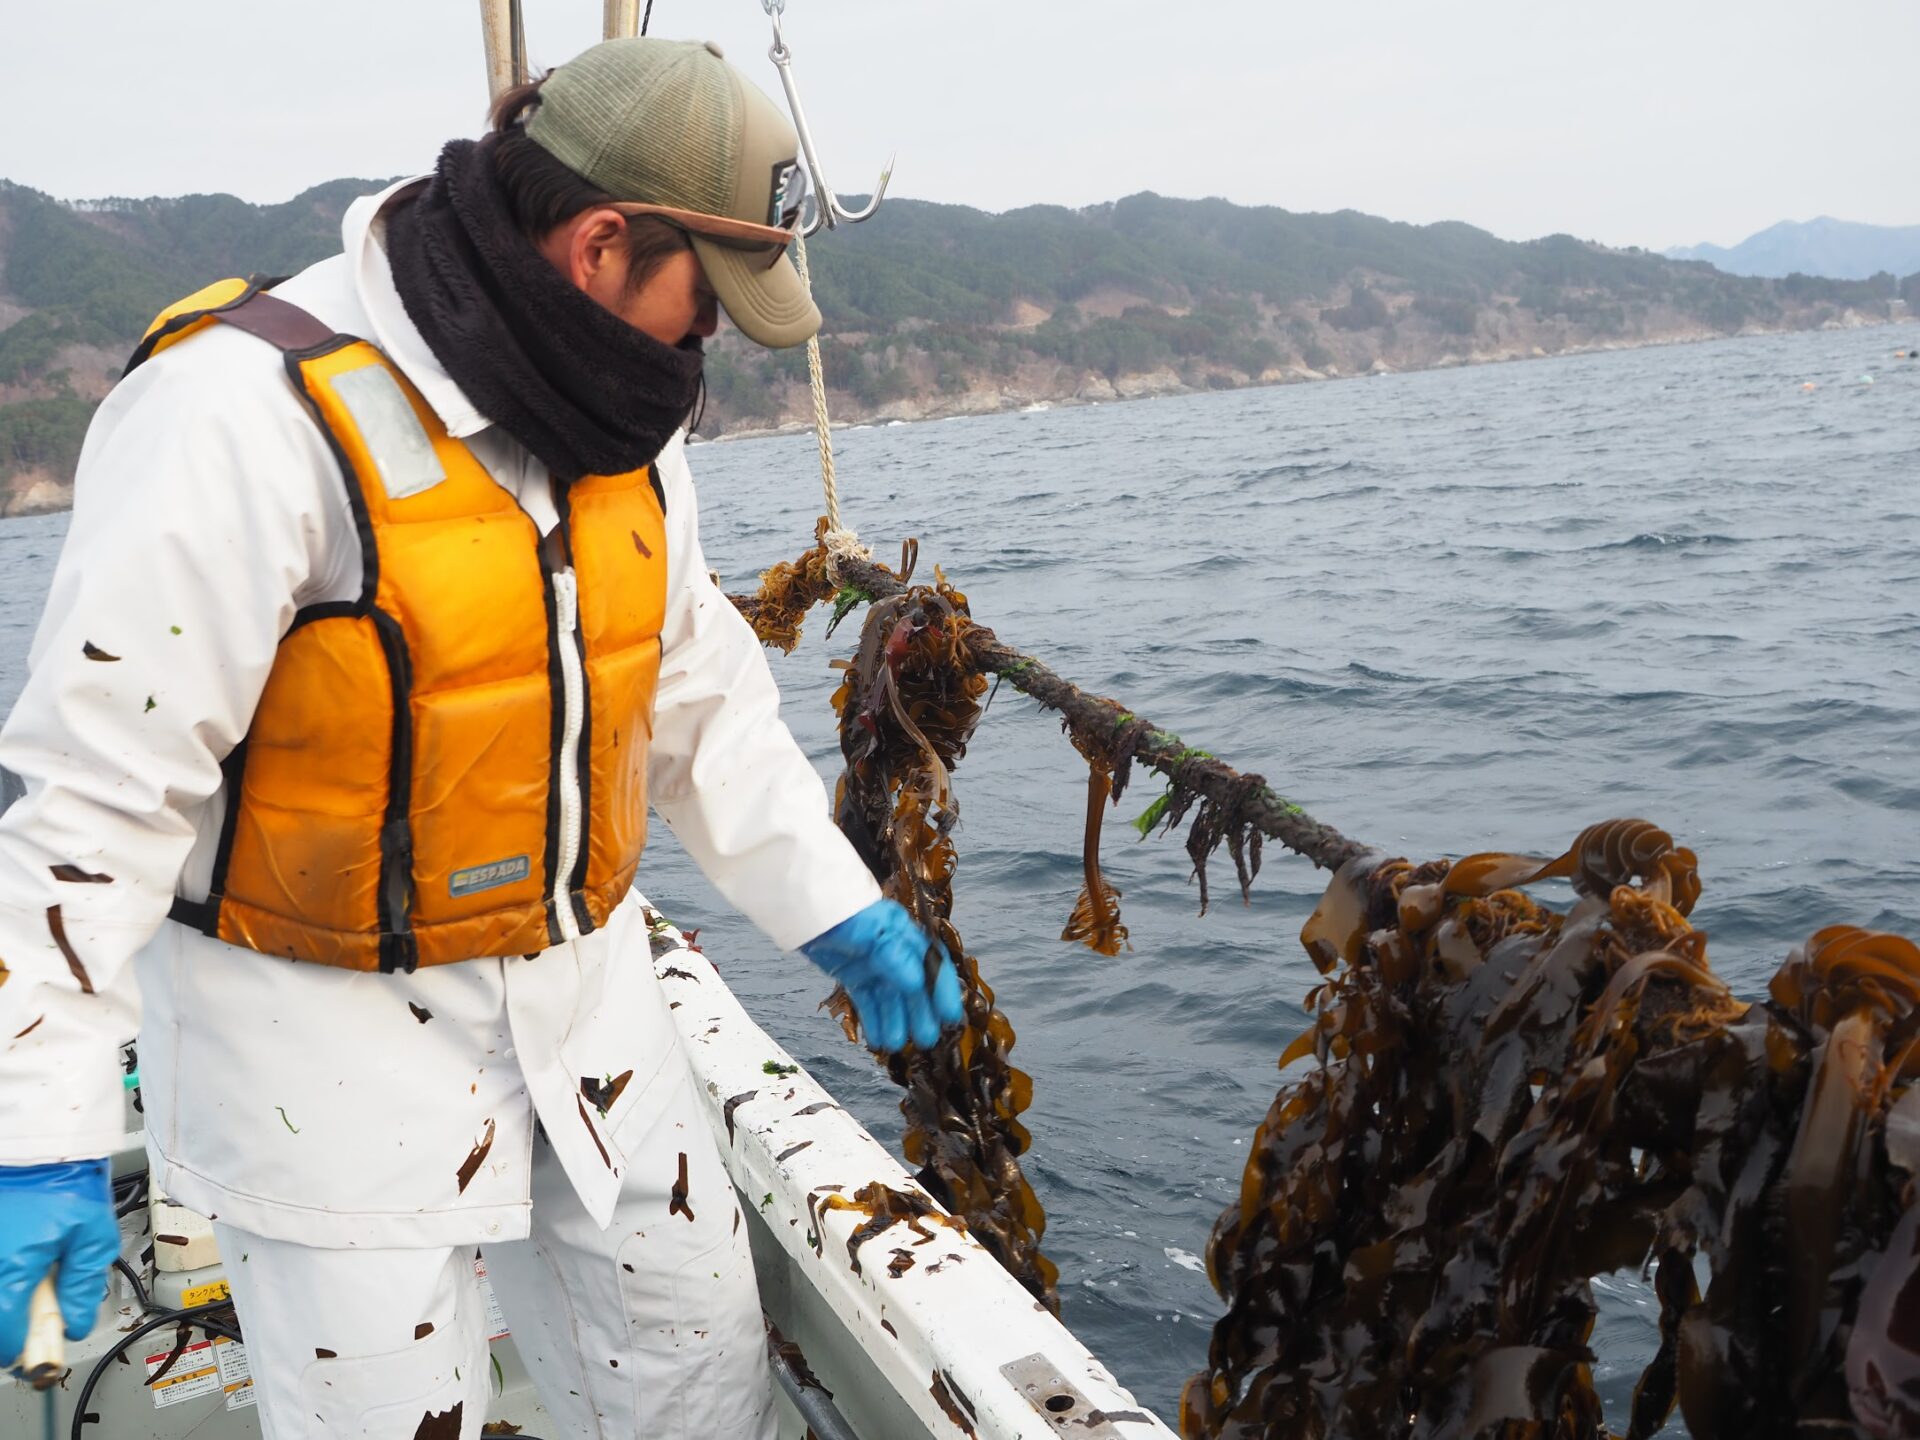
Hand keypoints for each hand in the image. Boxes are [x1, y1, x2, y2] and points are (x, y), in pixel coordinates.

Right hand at [0, 1160, 116, 1365]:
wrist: (44, 1139)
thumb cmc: (68, 1177)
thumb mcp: (93, 1235)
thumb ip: (82, 1285)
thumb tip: (74, 1324)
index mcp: (10, 1270)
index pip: (3, 1337)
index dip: (21, 1351)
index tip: (37, 1353)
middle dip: (10, 1328)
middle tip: (35, 1322)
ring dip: (6, 1301)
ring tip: (32, 1288)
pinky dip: (3, 1278)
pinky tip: (21, 1265)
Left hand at [801, 900, 964, 1051]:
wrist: (806, 905)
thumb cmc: (843, 909)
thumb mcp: (872, 931)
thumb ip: (894, 957)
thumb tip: (916, 984)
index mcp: (905, 935)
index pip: (932, 966)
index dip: (942, 992)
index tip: (950, 1017)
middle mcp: (894, 951)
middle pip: (913, 987)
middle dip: (921, 1013)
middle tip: (927, 1039)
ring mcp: (873, 964)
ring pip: (890, 998)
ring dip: (896, 1021)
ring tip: (898, 1045)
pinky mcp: (854, 975)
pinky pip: (868, 1001)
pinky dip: (874, 1020)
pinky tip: (878, 1039)